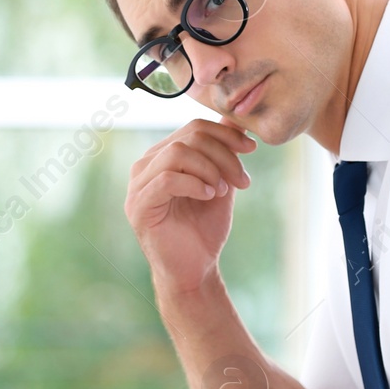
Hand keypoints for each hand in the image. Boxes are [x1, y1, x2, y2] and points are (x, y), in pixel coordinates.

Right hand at [125, 117, 255, 297]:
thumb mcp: (220, 182)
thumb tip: (234, 118)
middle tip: (243, 180)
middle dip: (223, 154)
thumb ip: (222, 152)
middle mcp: (145, 166)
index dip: (225, 134)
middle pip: (187, 137)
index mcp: (162, 157)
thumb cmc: (204, 228)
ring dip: (208, 169)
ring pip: (176, 153)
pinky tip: (208, 196)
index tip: (251, 149)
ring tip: (221, 191)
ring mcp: (137, 186)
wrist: (195, 269)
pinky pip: (167, 179)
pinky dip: (194, 184)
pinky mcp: (138, 206)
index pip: (192, 128)